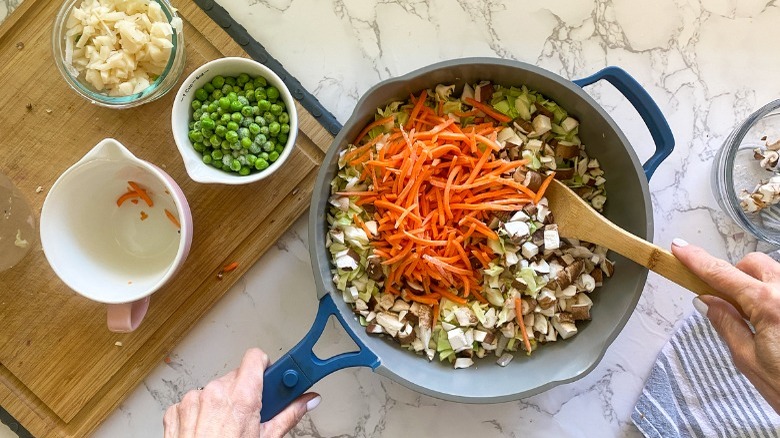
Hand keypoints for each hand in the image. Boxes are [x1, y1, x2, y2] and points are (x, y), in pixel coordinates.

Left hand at [163, 348, 320, 437]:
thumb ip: (289, 414)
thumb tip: (307, 401)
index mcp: (241, 397)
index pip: (255, 358)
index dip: (265, 366)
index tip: (272, 377)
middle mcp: (215, 392)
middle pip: (237, 376)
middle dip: (246, 390)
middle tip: (252, 411)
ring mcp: (193, 400)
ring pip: (215, 389)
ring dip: (222, 403)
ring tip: (226, 427)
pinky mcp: (176, 410)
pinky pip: (194, 402)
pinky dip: (201, 413)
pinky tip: (207, 430)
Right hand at [672, 239, 779, 412]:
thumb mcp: (748, 360)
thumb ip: (726, 324)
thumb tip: (706, 301)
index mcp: (769, 304)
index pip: (722, 274)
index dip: (697, 260)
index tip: (680, 249)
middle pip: (752, 264)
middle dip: (735, 276)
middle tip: (727, 302)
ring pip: (773, 274)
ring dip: (758, 286)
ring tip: (758, 320)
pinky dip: (774, 297)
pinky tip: (775, 324)